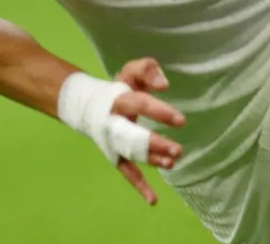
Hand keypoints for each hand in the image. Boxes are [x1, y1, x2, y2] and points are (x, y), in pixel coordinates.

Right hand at [111, 58, 185, 205]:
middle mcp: (114, 124)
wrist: (88, 107)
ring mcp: (114, 143)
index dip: (160, 113)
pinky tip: (153, 200)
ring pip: (132, 155)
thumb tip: (165, 85)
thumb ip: (148, 70)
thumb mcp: (132, 71)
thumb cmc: (120, 87)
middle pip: (134, 136)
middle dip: (155, 145)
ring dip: (152, 161)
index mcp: (119, 100)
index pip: (141, 105)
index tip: (181, 121)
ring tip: (173, 162)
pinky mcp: (116, 156)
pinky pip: (127, 173)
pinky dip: (140, 187)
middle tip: (178, 150)